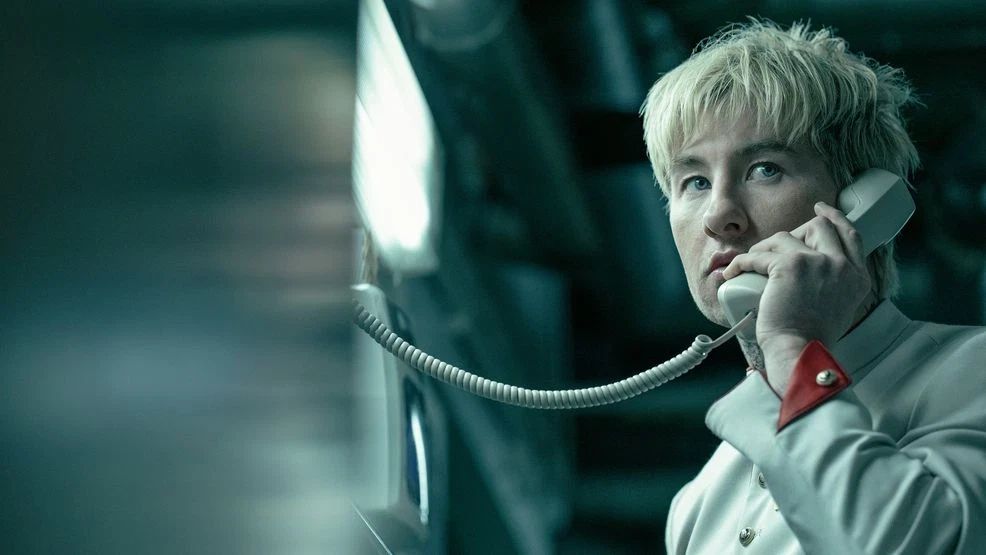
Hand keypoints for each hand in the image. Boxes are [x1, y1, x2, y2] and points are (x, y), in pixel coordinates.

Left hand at [721, 202, 871, 392]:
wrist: (799, 352)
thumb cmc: (810, 338)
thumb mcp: (837, 307)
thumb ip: (834, 285)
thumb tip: (815, 271)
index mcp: (858, 277)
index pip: (850, 235)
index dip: (834, 218)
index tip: (820, 210)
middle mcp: (842, 266)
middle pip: (819, 226)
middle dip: (793, 232)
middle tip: (773, 246)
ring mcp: (817, 263)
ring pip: (783, 237)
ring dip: (762, 249)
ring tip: (751, 266)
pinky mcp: (788, 266)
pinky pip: (757, 255)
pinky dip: (741, 263)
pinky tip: (732, 273)